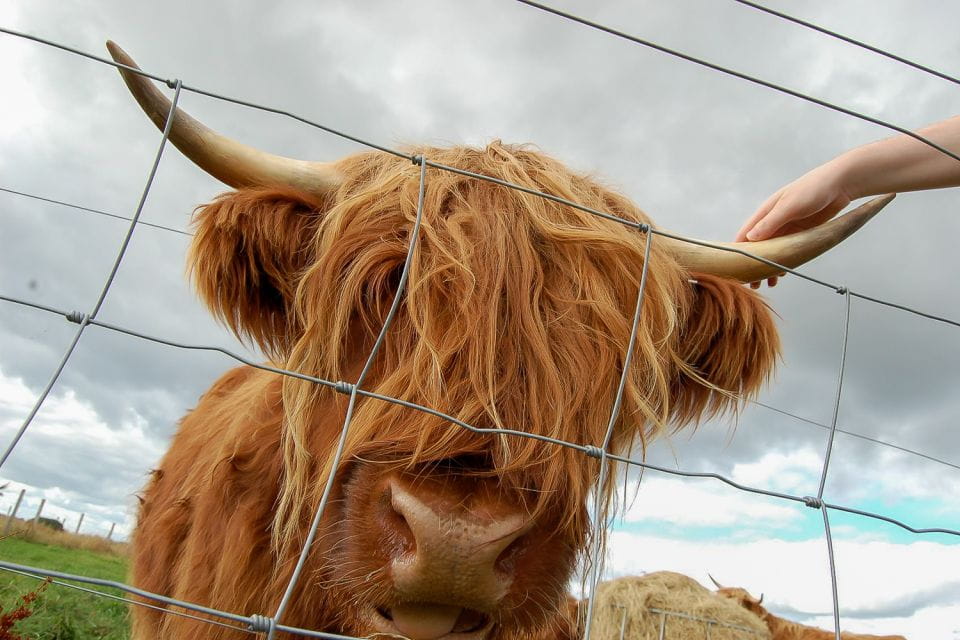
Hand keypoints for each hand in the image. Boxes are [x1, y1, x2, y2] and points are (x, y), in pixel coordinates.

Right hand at [737, 160, 852, 287]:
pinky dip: (783, 262)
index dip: (738, 251)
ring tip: (766, 284)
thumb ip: (770, 222)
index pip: (745, 234)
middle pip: (758, 247)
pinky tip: (782, 274)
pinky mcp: (799, 233)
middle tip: (751, 283)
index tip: (735, 269)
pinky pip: (787, 251)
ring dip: (769, 266)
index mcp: (766, 213)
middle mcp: (773, 222)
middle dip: (754, 264)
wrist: (840, 184)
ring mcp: (786, 228)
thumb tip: (750, 238)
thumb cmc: (813, 188)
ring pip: (772, 251)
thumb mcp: (789, 205)